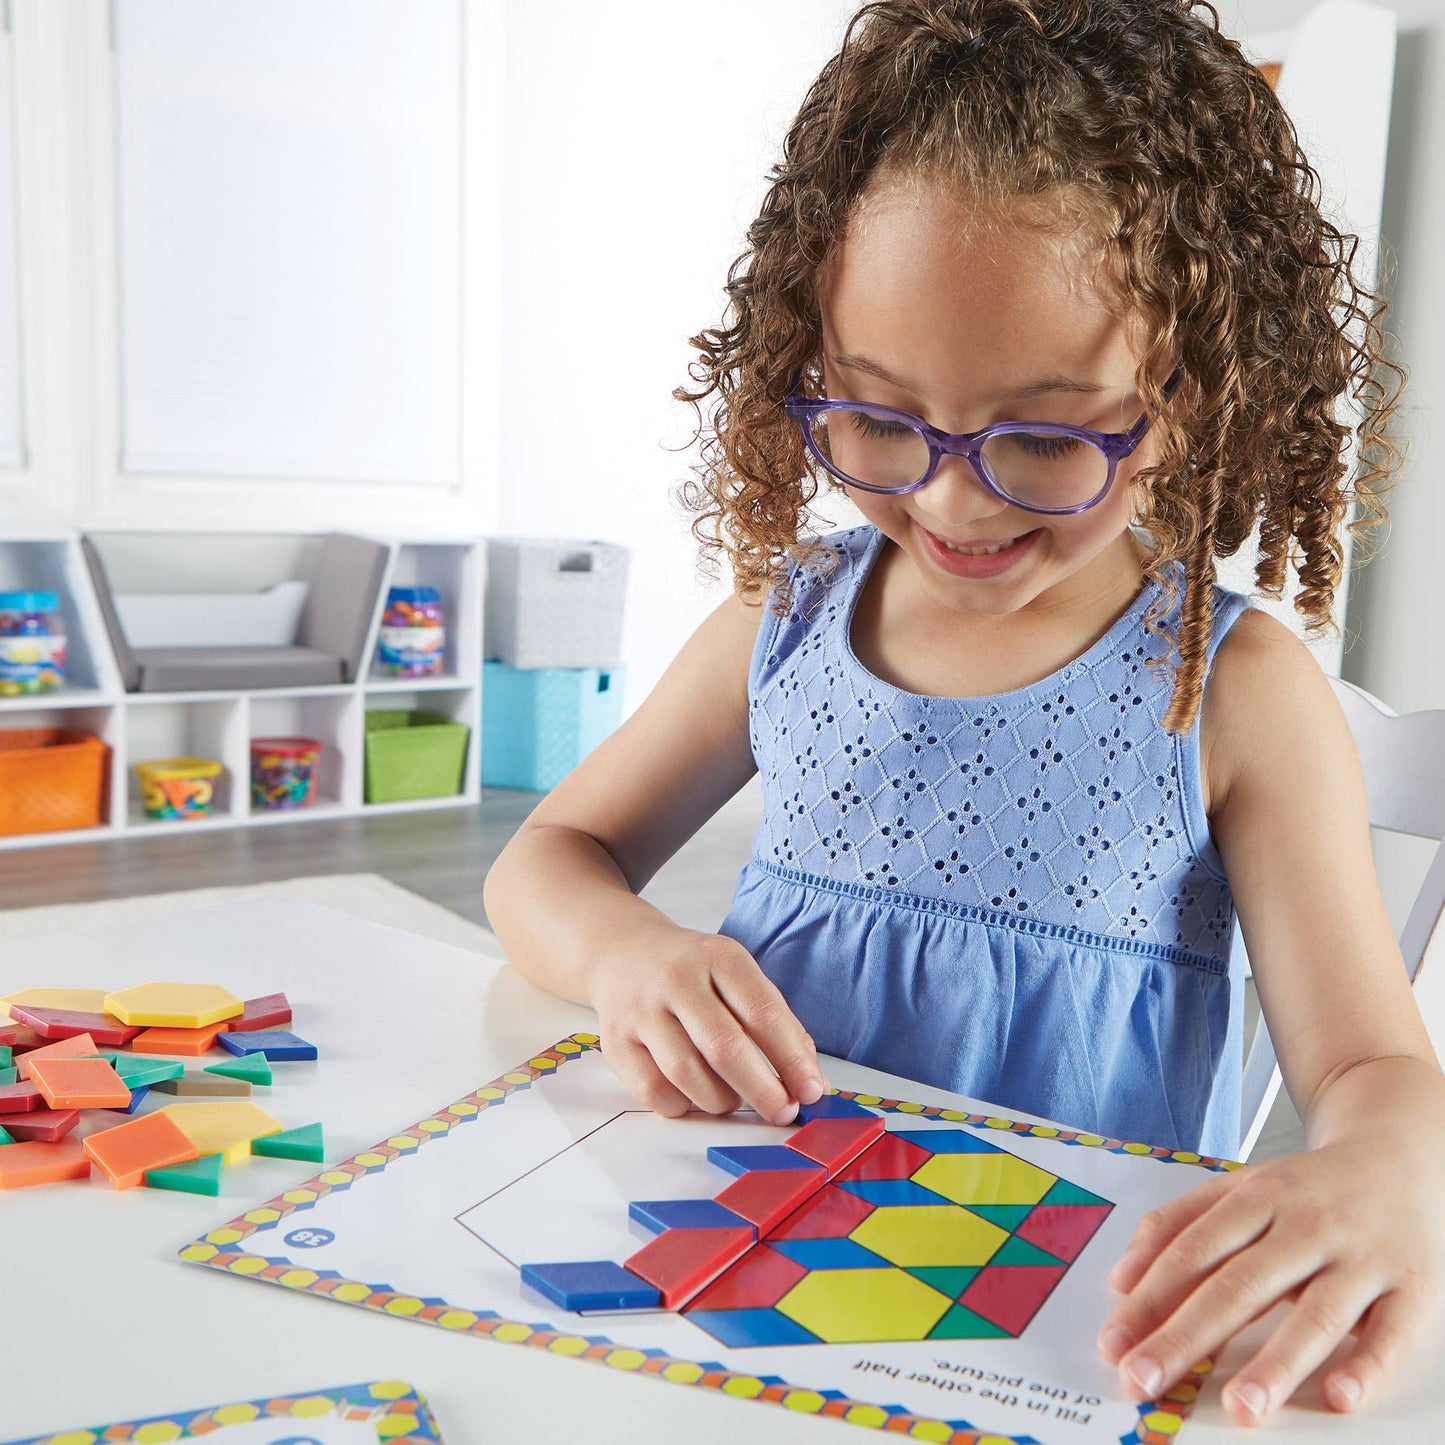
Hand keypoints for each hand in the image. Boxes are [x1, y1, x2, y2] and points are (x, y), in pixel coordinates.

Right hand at [589, 925, 827, 1124]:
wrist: (623, 954)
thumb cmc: (695, 973)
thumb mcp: (738, 976)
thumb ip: (775, 1021)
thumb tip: (809, 1080)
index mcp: (718, 957)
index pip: (762, 1012)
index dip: (792, 1058)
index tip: (812, 1090)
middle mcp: (676, 979)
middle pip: (724, 1047)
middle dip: (763, 1090)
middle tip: (783, 1112)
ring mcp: (641, 1010)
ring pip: (688, 1075)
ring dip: (722, 1100)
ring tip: (735, 1098)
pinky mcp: (616, 1041)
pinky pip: (654, 1092)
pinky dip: (683, 1105)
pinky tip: (695, 1095)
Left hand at [1097, 1137, 1444, 1425]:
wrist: (1398, 1157)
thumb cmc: (1305, 1189)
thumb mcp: (1238, 1189)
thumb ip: (1176, 1224)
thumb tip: (1122, 1279)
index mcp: (1256, 1198)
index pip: (1192, 1253)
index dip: (1149, 1299)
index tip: (1114, 1343)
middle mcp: (1305, 1227)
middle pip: (1238, 1287)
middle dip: (1186, 1338)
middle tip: (1144, 1379)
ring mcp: (1359, 1258)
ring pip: (1314, 1315)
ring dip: (1275, 1364)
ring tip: (1239, 1408)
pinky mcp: (1411, 1288)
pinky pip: (1390, 1333)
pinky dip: (1366, 1365)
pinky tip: (1338, 1395)